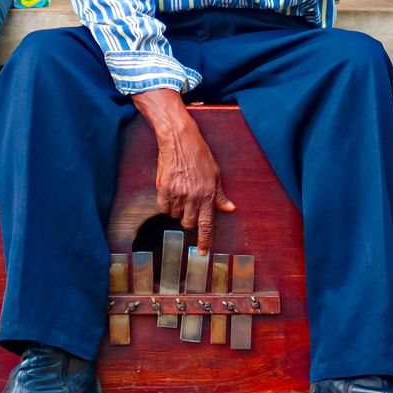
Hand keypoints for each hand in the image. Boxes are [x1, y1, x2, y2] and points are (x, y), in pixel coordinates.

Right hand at [135, 90, 234, 253]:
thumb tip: (229, 209)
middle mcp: (194, 197)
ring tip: (180, 192)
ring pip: (175, 215)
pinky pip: (162, 208)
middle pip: (189, 223)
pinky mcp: (163, 189)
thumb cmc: (199, 154)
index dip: (204, 241)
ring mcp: (178, 194)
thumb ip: (220, 195)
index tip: (201, 252)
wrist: (179, 140)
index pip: (207, 224)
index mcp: (209, 194)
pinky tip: (169, 191)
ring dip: (177, 209)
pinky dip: (165, 204)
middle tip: (189, 205)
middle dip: (189, 219)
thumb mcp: (215, 174)